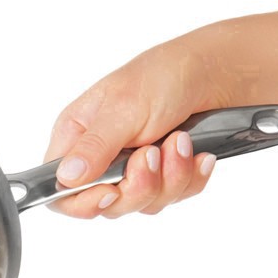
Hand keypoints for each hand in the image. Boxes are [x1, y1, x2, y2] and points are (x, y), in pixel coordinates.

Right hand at [45, 39, 228, 218]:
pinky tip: (197, 154)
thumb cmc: (164, 76)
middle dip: (138, 186)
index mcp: (78, 138)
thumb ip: (94, 146)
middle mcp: (101, 159)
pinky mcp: (161, 178)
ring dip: (169, 177)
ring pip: (142, 204)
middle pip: (106, 205)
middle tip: (153, 153)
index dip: (82, 202)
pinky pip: (172, 198)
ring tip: (181, 141)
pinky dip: (189, 178)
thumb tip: (66, 176)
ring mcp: (132, 171)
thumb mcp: (124, 108)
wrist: (216, 71)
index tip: (109, 192)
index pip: (61, 191)